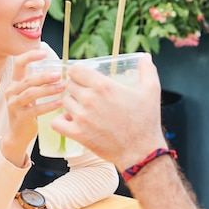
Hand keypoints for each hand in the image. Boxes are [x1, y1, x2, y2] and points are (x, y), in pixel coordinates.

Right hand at [1, 49, 65, 165]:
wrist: (18, 134)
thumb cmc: (28, 111)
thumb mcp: (31, 94)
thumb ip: (39, 82)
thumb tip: (59, 69)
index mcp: (15, 83)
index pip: (19, 63)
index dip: (30, 56)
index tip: (44, 52)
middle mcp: (11, 91)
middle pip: (28, 80)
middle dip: (44, 76)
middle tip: (59, 75)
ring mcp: (14, 104)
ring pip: (31, 93)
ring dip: (48, 89)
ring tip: (63, 87)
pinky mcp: (20, 117)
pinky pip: (35, 109)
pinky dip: (49, 105)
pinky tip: (60, 102)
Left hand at [52, 54, 167, 170]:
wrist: (141, 152)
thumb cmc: (146, 121)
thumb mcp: (152, 91)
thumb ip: (147, 70)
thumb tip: (146, 56)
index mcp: (103, 86)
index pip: (75, 70)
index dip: (79, 73)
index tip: (84, 78)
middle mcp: (89, 99)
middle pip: (69, 85)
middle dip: (77, 88)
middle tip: (87, 95)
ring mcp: (81, 117)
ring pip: (65, 102)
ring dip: (72, 104)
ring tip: (84, 109)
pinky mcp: (77, 134)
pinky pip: (57, 122)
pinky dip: (61, 121)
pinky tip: (72, 121)